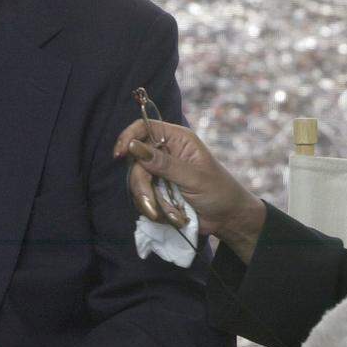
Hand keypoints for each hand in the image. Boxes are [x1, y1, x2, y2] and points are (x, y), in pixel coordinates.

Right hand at [115, 119, 266, 262]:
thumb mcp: (192, 177)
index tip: (119, 155)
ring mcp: (161, 172)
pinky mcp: (158, 191)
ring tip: (173, 216)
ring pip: (138, 183)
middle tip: (152, 207)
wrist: (227, 219)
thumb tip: (133, 146)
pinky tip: (174, 217)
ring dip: (152, 203)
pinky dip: (156, 210)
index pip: (144, 127)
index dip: (128, 138)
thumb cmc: (218, 191)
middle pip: (136, 161)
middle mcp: (166, 152)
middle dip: (143, 187)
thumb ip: (163, 163)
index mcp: (178, 139)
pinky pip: (144, 198)